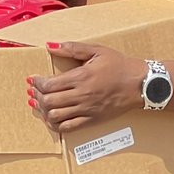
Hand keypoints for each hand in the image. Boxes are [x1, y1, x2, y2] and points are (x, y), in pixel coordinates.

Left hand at [26, 43, 142, 133]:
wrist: (140, 84)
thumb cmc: (119, 65)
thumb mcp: (97, 51)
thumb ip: (72, 48)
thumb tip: (50, 46)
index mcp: (81, 76)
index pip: (49, 84)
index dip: (37, 83)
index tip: (34, 80)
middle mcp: (82, 95)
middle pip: (49, 101)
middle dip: (37, 96)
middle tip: (35, 91)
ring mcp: (86, 110)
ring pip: (55, 116)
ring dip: (44, 111)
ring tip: (42, 104)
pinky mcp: (92, 120)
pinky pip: (68, 128)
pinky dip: (56, 124)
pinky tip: (53, 118)